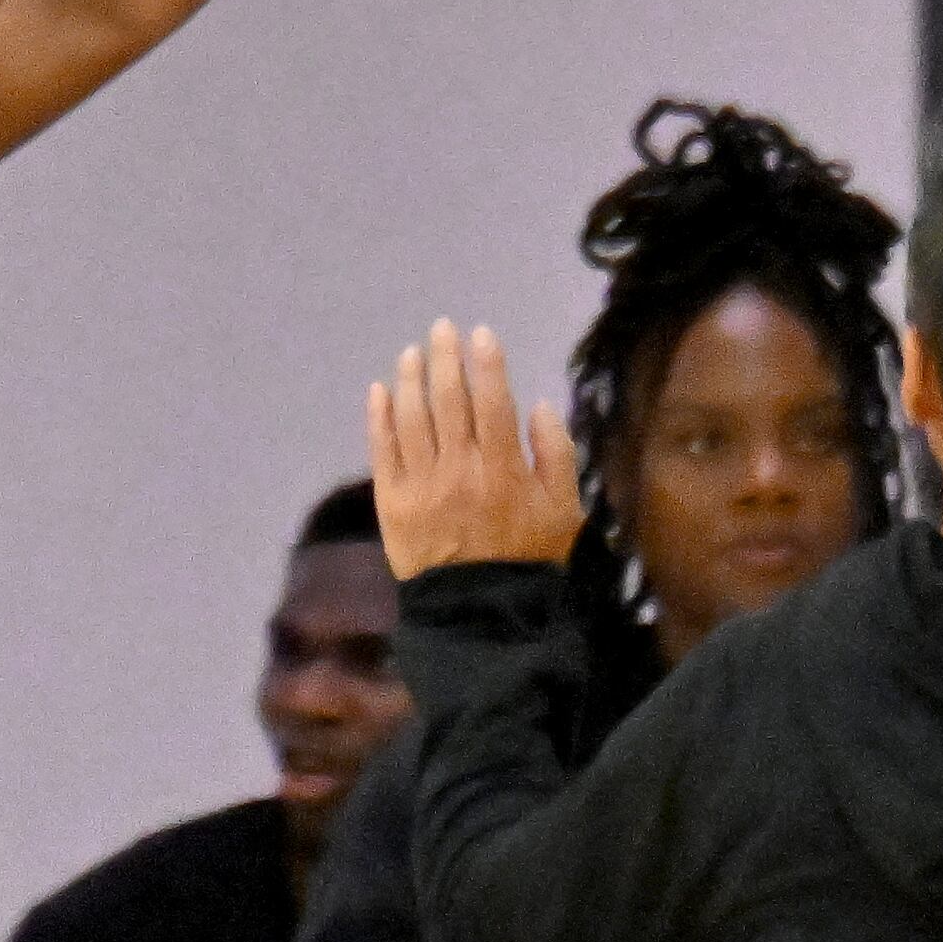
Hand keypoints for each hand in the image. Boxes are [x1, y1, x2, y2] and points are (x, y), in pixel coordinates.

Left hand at [367, 320, 585, 579]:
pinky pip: (381, 452)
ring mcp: (422, 487)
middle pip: (449, 401)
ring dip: (410, 380)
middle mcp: (460, 472)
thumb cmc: (528, 558)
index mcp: (504, 471)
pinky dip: (378, 418)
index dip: (487, 364)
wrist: (479, 613)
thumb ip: (556, 455)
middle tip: (442, 329)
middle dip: (445, 359)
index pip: (493, 402)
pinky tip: (379, 392)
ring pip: (411, 420)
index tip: (481, 333)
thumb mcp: (564, 511)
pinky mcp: (392, 504)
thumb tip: (538, 405)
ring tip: (411, 354)